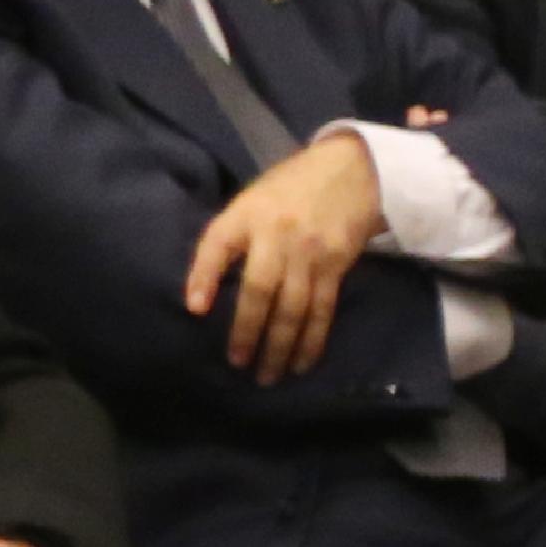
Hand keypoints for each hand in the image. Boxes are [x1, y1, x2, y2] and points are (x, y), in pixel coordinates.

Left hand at [180, 128, 383, 382]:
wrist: (350, 170)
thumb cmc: (287, 191)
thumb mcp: (249, 202)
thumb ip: (227, 240)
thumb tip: (201, 291)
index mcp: (246, 215)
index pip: (217, 244)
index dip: (203, 276)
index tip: (195, 310)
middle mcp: (277, 235)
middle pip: (260, 288)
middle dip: (247, 329)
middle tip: (237, 362)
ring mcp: (310, 252)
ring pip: (294, 307)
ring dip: (281, 345)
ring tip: (268, 375)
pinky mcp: (336, 265)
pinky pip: (323, 309)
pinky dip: (312, 339)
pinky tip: (301, 362)